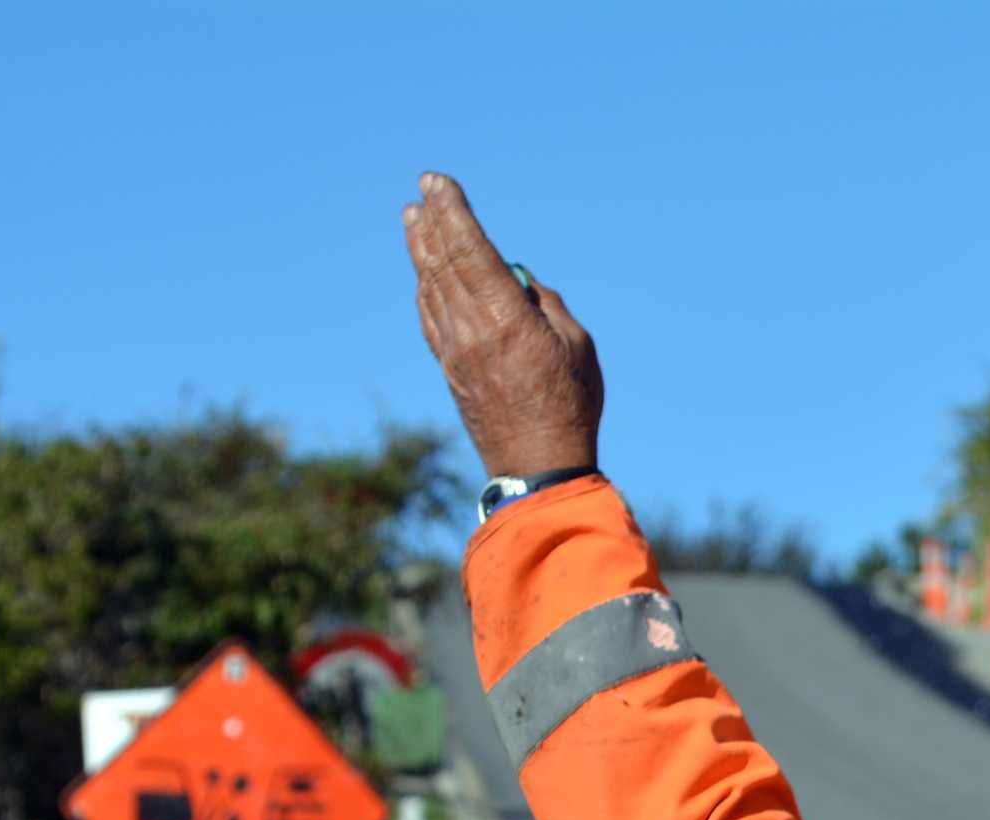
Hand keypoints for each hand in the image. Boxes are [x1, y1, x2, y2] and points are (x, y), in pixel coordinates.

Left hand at [402, 173, 602, 480]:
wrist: (539, 464)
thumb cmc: (571, 404)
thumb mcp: (577, 345)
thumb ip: (546, 304)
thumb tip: (516, 281)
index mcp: (506, 318)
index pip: (470, 250)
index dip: (453, 212)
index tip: (439, 184)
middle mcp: (471, 328)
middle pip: (444, 261)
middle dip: (433, 220)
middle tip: (423, 190)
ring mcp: (455, 350)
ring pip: (430, 286)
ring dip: (421, 248)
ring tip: (412, 218)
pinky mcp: (450, 369)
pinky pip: (430, 316)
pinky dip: (424, 287)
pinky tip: (423, 274)